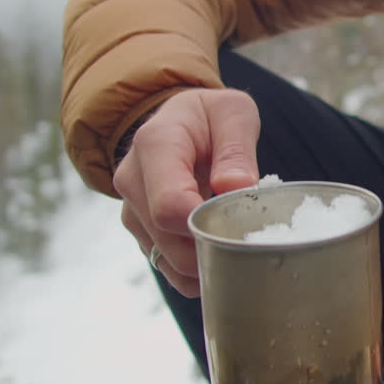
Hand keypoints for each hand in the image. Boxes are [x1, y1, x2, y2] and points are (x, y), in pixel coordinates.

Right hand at [113, 88, 259, 297]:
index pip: (170, 205)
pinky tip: (221, 252)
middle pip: (170, 240)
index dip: (208, 224)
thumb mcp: (232, 113)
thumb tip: (235, 187)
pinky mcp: (141, 232)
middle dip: (215, 246)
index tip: (241, 221)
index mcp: (155, 145)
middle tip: (251, 236)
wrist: (178, 122)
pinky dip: (199, 271)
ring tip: (237, 239)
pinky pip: (170, 270)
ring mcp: (133, 211)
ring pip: (170, 262)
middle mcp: (132, 180)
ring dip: (208, 261)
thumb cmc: (209, 117)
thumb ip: (236, 148)